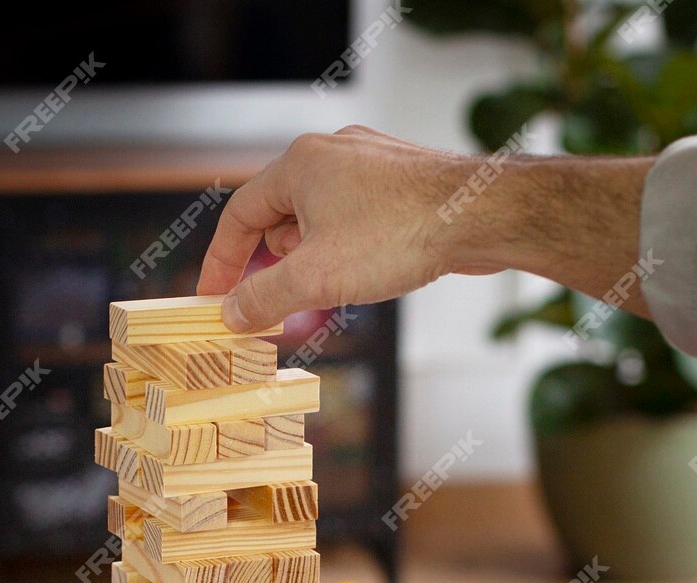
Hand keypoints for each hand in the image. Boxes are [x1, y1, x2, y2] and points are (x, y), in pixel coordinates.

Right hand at [198, 126, 653, 331]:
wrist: (482, 214)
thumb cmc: (399, 234)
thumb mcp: (315, 277)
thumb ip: (265, 297)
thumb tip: (232, 314)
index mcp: (299, 164)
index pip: (239, 215)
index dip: (222, 261)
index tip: (214, 298)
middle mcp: (332, 153)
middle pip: (278, 212)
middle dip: (270, 262)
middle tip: (268, 303)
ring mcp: (371, 163)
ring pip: (320, 215)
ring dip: (309, 256)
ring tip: (319, 290)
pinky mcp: (403, 180)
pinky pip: (356, 215)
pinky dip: (344, 246)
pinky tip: (362, 272)